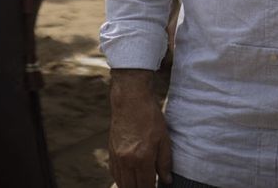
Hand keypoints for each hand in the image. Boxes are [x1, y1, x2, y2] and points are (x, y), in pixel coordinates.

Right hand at [108, 70, 171, 187]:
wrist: (130, 99)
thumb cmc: (149, 117)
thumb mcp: (164, 139)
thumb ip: (165, 163)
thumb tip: (166, 180)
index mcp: (142, 158)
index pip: (145, 187)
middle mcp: (126, 160)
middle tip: (148, 187)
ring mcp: (116, 156)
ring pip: (120, 182)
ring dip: (129, 187)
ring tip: (139, 185)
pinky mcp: (111, 150)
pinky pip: (114, 172)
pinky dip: (120, 179)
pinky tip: (128, 179)